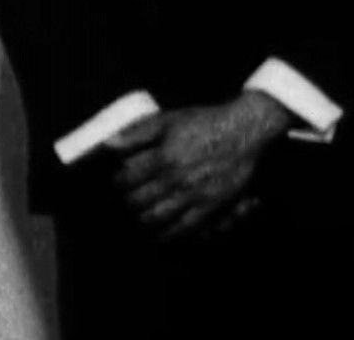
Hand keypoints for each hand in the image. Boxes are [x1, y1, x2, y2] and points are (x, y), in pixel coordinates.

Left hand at [107, 94, 293, 240]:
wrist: (245, 131)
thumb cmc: (206, 122)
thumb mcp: (170, 119)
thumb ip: (138, 132)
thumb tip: (108, 145)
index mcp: (163, 157)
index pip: (127, 180)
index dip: (118, 183)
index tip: (120, 182)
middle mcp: (176, 179)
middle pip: (138, 202)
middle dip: (129, 202)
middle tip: (129, 200)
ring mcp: (193, 195)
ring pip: (156, 218)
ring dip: (143, 219)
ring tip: (141, 215)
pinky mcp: (210, 206)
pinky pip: (183, 228)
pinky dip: (168, 234)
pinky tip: (162, 232)